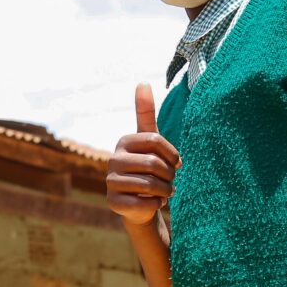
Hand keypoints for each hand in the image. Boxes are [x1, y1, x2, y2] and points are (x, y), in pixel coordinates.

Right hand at [107, 83, 180, 225]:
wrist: (140, 202)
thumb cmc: (149, 169)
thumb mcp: (150, 141)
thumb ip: (146, 113)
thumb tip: (142, 82)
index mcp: (124, 142)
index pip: (156, 141)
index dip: (172, 154)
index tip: (176, 163)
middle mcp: (113, 160)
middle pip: (154, 164)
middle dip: (170, 175)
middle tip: (171, 181)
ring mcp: (110, 182)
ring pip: (150, 185)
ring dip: (166, 191)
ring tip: (166, 192)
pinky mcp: (113, 203)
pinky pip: (144, 203)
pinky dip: (156, 205)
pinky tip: (153, 203)